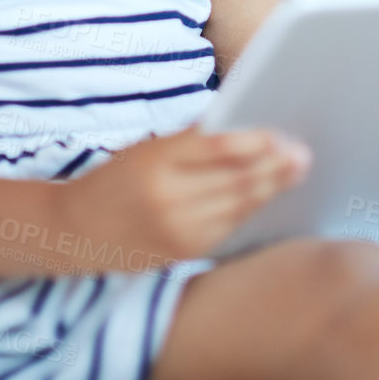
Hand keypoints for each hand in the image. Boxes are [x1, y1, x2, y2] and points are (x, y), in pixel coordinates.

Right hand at [63, 127, 310, 265]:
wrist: (75, 231)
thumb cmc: (118, 178)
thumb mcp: (147, 148)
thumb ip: (191, 140)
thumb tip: (244, 126)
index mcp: (157, 159)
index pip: (217, 146)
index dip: (254, 140)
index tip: (280, 133)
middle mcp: (168, 196)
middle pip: (234, 178)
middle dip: (274, 166)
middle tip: (302, 153)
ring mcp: (175, 229)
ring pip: (237, 205)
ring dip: (271, 187)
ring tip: (295, 170)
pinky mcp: (181, 253)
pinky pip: (226, 228)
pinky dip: (250, 209)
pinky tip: (267, 196)